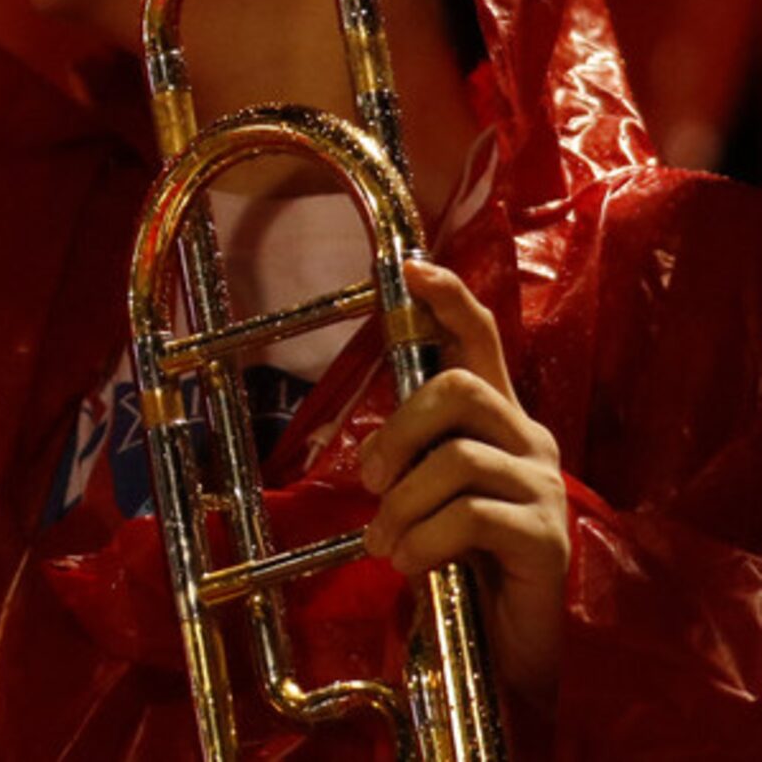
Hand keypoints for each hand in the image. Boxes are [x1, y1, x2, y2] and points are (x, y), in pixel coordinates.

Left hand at [357, 259, 569, 702]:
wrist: (502, 647)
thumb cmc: (459, 561)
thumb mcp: (427, 495)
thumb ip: (413, 456)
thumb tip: (367, 445)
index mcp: (498, 423)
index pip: (483, 341)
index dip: (450, 301)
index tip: (411, 268)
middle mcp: (530, 442)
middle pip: (459, 389)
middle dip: (398, 428)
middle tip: (367, 481)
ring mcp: (544, 487)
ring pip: (457, 458)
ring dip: (402, 502)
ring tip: (384, 543)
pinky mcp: (548, 538)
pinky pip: (470, 516)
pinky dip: (424, 539)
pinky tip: (411, 565)